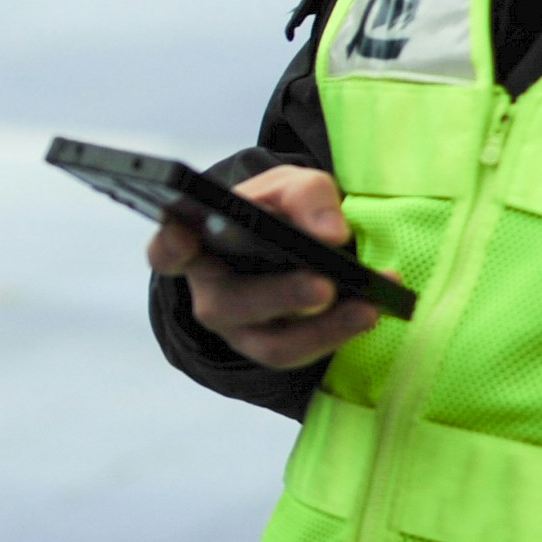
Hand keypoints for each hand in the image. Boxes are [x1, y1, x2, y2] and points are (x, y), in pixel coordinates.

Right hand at [143, 166, 383, 370]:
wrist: (299, 243)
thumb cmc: (280, 211)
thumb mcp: (292, 187)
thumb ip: (308, 197)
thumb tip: (330, 234)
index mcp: (198, 246)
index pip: (167, 252)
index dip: (169, 246)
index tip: (183, 232)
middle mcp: (211, 293)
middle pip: (229, 304)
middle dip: (279, 296)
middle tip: (323, 286)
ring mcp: (242, 330)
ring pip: (271, 344)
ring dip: (323, 330)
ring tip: (367, 309)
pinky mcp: (276, 349)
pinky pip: (303, 354)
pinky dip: (342, 332)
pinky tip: (375, 309)